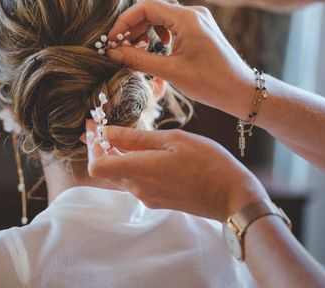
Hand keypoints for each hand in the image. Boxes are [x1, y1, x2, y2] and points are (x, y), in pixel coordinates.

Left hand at [86, 121, 267, 221]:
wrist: (233, 197)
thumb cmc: (208, 163)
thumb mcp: (173, 140)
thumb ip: (137, 139)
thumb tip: (107, 133)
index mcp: (139, 171)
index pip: (96, 166)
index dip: (91, 147)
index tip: (94, 128)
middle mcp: (139, 189)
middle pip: (107, 169)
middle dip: (102, 147)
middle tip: (103, 125)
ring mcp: (149, 197)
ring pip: (122, 174)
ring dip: (118, 155)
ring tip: (125, 134)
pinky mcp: (158, 200)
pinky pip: (137, 181)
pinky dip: (133, 165)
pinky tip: (145, 150)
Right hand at [107, 0, 255, 118]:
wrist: (243, 91)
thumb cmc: (211, 83)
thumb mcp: (170, 72)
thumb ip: (138, 59)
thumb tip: (112, 52)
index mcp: (187, 18)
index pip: (145, 6)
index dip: (124, 21)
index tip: (112, 41)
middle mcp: (193, 13)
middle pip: (152, 9)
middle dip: (132, 27)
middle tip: (119, 47)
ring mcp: (198, 19)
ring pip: (161, 16)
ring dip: (144, 30)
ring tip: (135, 49)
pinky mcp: (200, 28)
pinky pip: (172, 23)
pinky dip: (158, 33)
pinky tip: (154, 49)